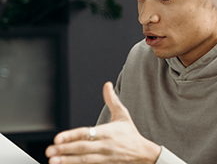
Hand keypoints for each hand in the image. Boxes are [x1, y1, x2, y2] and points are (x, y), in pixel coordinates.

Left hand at [46, 82, 160, 163]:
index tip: (58, 138)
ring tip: (52, 161)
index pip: (86, 133)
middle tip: (49, 150)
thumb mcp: (123, 114)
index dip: (72, 136)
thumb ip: (112, 100)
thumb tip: (106, 84)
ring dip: (67, 161)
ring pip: (83, 160)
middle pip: (82, 148)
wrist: (142, 154)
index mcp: (107, 132)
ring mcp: (103, 158)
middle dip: (65, 150)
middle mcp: (104, 146)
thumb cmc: (130, 133)